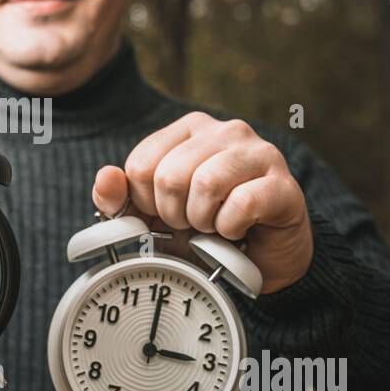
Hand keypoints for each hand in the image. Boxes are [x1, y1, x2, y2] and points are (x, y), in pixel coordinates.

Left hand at [91, 112, 312, 294]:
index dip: (146, 203)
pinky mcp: (284, 184)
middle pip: (169, 175)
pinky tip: (238, 230)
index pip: (141, 164)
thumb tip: (106, 177)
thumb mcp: (151, 219)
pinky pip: (242, 204)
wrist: (260, 262)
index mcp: (189, 128)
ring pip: (206, 183)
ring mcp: (259, 153)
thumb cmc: (205, 232)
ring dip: (203, 221)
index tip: (166, 215)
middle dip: (174, 215)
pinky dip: (231, 228)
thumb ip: (119, 200)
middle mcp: (226, 130)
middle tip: (193, 225)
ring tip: (214, 226)